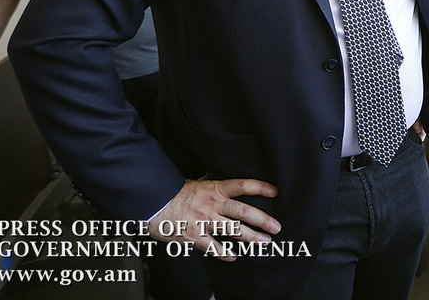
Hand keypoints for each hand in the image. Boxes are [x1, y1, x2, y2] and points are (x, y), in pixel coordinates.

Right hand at [148, 178, 280, 261]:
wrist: (152, 203)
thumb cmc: (173, 192)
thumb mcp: (195, 181)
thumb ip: (211, 180)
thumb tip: (220, 172)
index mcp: (214, 188)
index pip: (242, 186)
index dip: (260, 187)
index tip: (275, 192)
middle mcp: (212, 204)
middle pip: (243, 212)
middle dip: (262, 220)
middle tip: (277, 227)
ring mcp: (204, 221)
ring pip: (232, 231)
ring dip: (250, 237)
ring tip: (264, 242)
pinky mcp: (193, 236)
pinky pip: (212, 247)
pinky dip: (223, 253)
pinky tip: (233, 257)